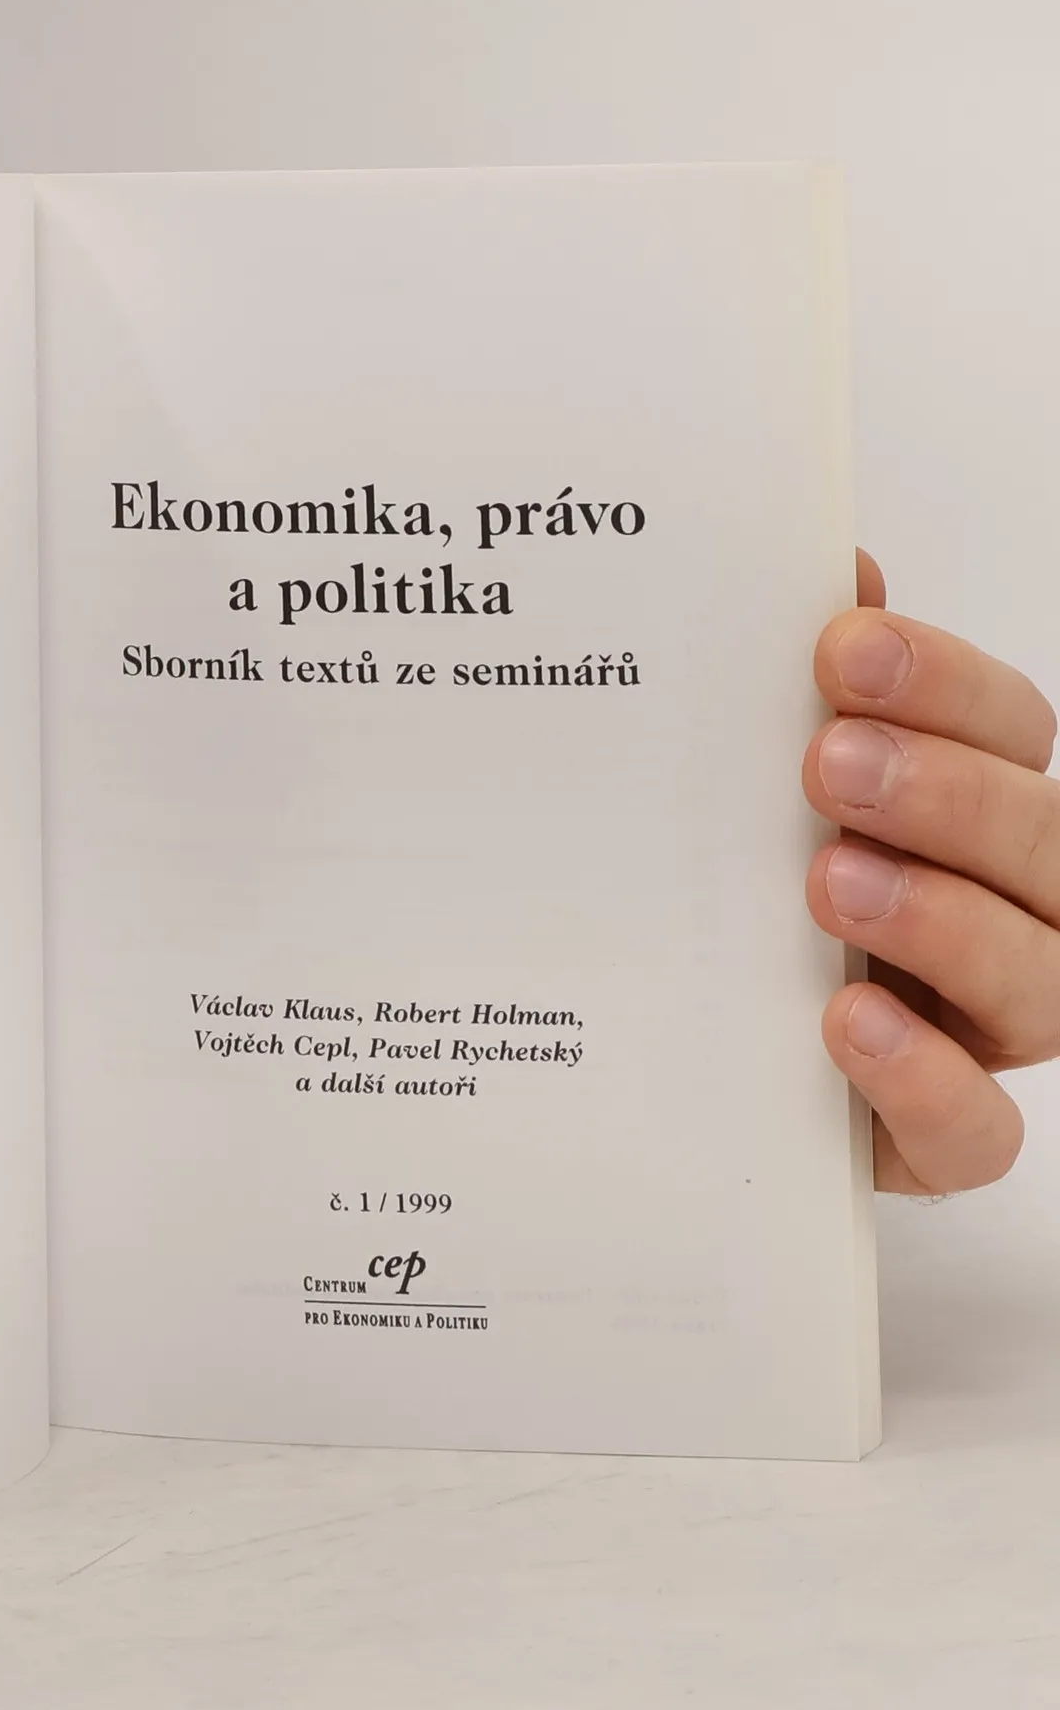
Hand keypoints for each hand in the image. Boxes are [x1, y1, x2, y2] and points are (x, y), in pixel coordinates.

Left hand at [805, 549, 1056, 1192]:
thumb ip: (807, 696)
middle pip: (1045, 848)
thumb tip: (831, 571)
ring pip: (1037, 983)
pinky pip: (975, 1132)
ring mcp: (978, 1033)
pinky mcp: (929, 1138)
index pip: (1012, 731)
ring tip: (828, 882)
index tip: (839, 647)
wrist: (686, 1065)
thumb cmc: (750, 908)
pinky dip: (924, 1079)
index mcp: (971, 818)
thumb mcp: (756, 794)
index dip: (945, 685)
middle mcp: (1004, 919)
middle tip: (828, 763)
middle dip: (947, 794)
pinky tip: (846, 1021)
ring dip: (943, 921)